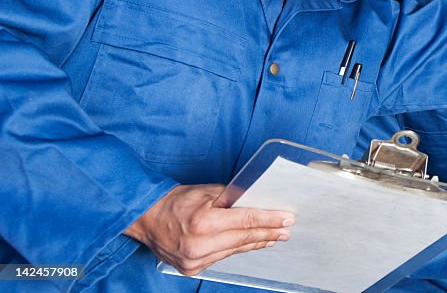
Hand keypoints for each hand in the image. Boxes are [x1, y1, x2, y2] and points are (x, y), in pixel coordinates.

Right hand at [124, 184, 294, 276]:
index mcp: (204, 223)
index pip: (247, 221)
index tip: (287, 219)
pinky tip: (249, 244)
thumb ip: (233, 198)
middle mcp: (199, 245)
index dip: (270, 220)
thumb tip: (258, 202)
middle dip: (269, 233)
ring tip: (273, 238)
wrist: (146, 218)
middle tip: (286, 231)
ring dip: (255, 243)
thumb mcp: (207, 191)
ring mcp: (195, 261)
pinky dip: (236, 248)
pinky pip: (222, 257)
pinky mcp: (191, 269)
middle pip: (244, 238)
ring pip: (235, 250)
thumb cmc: (176, 201)